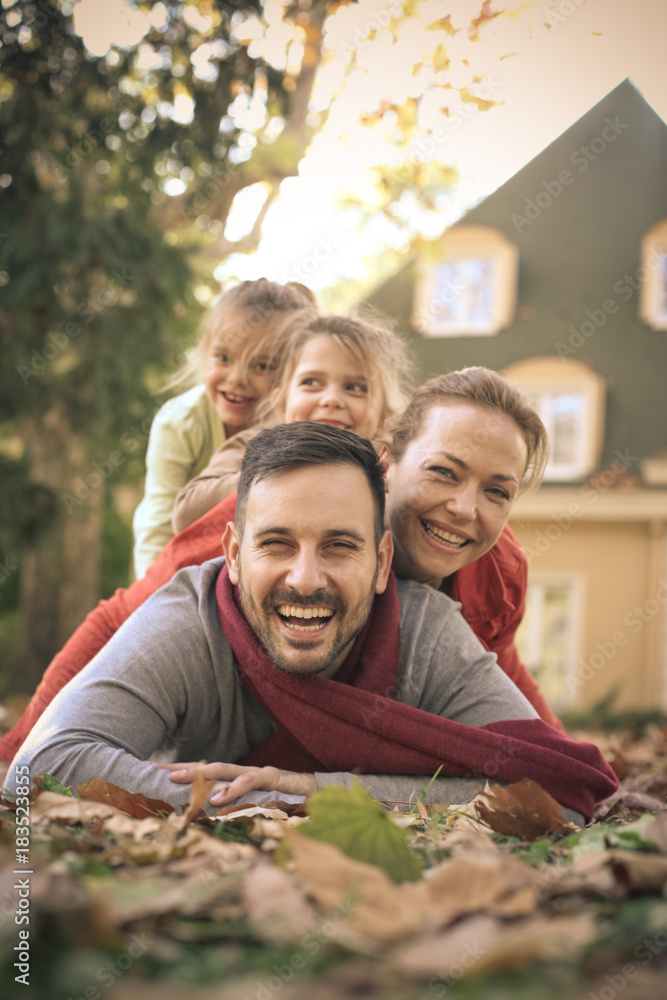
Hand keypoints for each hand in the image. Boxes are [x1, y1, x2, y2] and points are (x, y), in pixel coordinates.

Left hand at [155, 760, 316, 806]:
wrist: (319, 796)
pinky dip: (234, 788)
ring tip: (177, 780)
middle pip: (205, 767)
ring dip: (199, 773)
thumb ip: (232, 814)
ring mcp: (257, 773)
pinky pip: (251, 781)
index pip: (201, 774)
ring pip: (223, 769)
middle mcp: (241, 773)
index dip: (175, 771)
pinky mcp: (273, 778)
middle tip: (151, 771)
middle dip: (179, 768)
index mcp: (234, 781)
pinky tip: (218, 797)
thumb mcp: (253, 811)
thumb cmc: (285, 806)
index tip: (147, 771)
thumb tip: (203, 822)